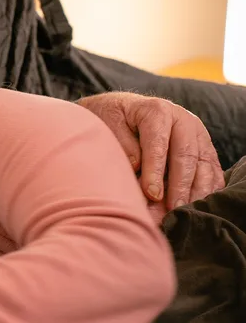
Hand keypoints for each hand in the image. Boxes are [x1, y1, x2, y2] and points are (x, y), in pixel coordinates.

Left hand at [77, 92, 224, 210]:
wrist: (125, 110)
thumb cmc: (114, 119)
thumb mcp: (109, 124)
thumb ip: (123, 144)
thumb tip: (137, 167)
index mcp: (158, 111)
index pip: (158, 143)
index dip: (155, 170)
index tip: (151, 193)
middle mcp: (183, 120)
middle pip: (186, 156)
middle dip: (180, 186)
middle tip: (172, 210)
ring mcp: (198, 134)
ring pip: (204, 165)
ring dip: (196, 192)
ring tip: (184, 212)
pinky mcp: (205, 148)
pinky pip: (213, 170)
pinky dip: (208, 189)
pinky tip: (199, 206)